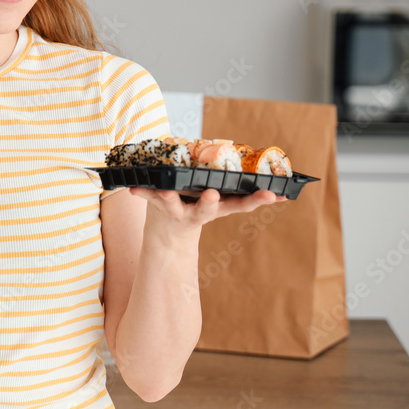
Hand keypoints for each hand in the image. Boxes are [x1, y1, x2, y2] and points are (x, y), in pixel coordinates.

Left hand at [126, 187, 286, 237]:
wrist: (170, 231)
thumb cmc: (200, 203)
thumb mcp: (224, 198)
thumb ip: (244, 188)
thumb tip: (276, 178)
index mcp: (220, 205)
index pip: (243, 203)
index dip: (258, 200)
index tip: (273, 195)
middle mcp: (200, 211)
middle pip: (208, 209)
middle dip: (210, 202)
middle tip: (212, 195)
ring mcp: (178, 211)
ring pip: (174, 206)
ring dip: (170, 199)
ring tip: (167, 194)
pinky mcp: (159, 206)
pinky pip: (149, 197)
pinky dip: (142, 192)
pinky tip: (132, 188)